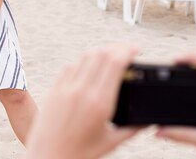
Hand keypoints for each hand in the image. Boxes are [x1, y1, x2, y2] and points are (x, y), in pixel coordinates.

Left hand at [26, 44, 141, 158]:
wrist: (48, 158)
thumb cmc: (78, 154)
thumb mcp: (111, 143)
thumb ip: (132, 130)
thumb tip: (148, 122)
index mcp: (100, 103)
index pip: (116, 63)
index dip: (128, 50)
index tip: (137, 49)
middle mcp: (82, 91)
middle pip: (102, 53)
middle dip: (118, 47)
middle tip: (127, 50)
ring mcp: (66, 88)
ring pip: (85, 56)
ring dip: (100, 52)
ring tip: (110, 56)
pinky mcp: (54, 90)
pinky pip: (70, 66)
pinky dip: (82, 62)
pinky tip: (89, 67)